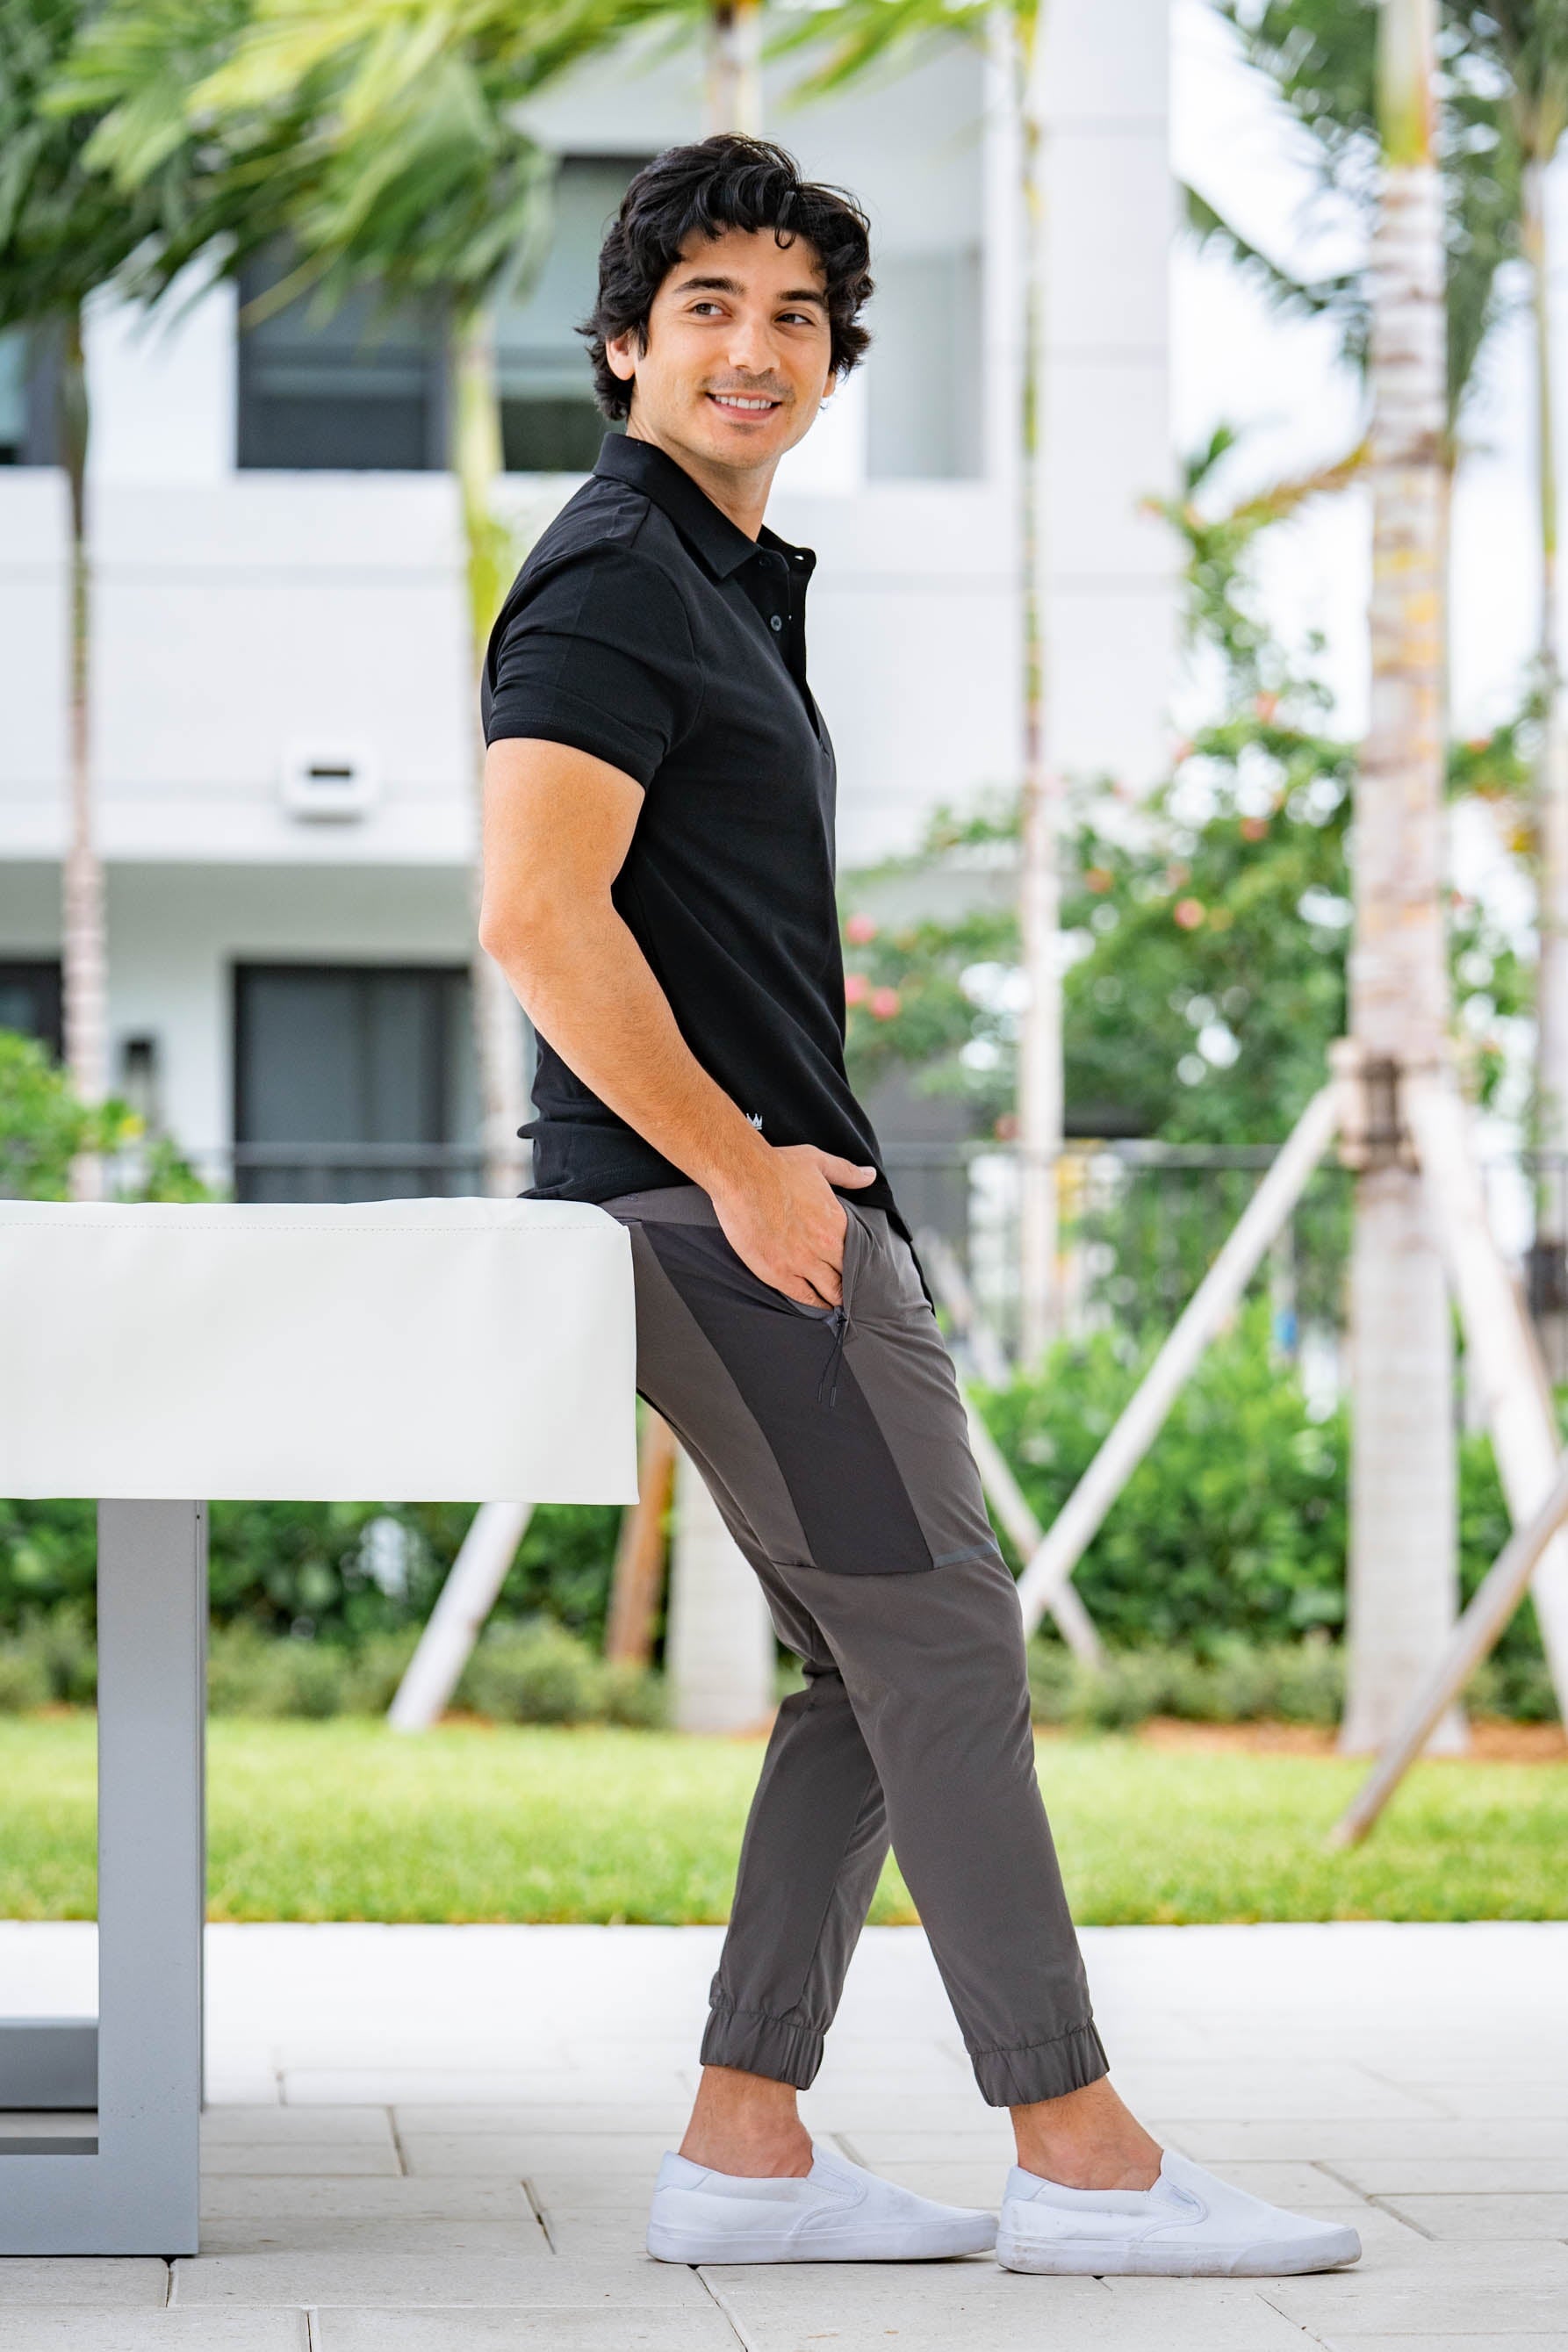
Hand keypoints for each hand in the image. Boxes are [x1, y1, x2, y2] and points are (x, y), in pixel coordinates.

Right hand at [710, 1144, 876, 1306]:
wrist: (740, 1175)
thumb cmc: (775, 1167)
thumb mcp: (819, 1162)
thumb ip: (847, 1173)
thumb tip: (869, 1176)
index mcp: (836, 1222)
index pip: (860, 1254)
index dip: (862, 1263)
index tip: (861, 1268)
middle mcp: (823, 1246)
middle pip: (848, 1277)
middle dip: (851, 1284)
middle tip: (854, 1290)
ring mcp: (800, 1262)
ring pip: (830, 1292)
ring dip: (836, 1298)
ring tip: (840, 1303)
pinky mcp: (777, 1273)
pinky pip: (803, 1297)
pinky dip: (815, 1304)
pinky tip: (819, 1306)